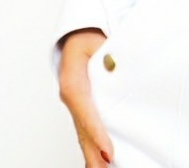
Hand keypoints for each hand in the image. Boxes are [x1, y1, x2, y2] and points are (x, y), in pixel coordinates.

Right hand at [57, 27, 113, 165]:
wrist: (78, 33)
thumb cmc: (87, 36)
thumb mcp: (96, 40)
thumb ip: (108, 54)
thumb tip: (116, 68)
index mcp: (73, 80)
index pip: (86, 111)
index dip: (97, 133)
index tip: (108, 151)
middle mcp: (72, 96)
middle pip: (83, 130)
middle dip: (94, 152)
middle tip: (107, 167)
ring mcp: (76, 103)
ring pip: (84, 133)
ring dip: (93, 152)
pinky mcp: (83, 105)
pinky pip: (87, 127)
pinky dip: (93, 144)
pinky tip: (99, 158)